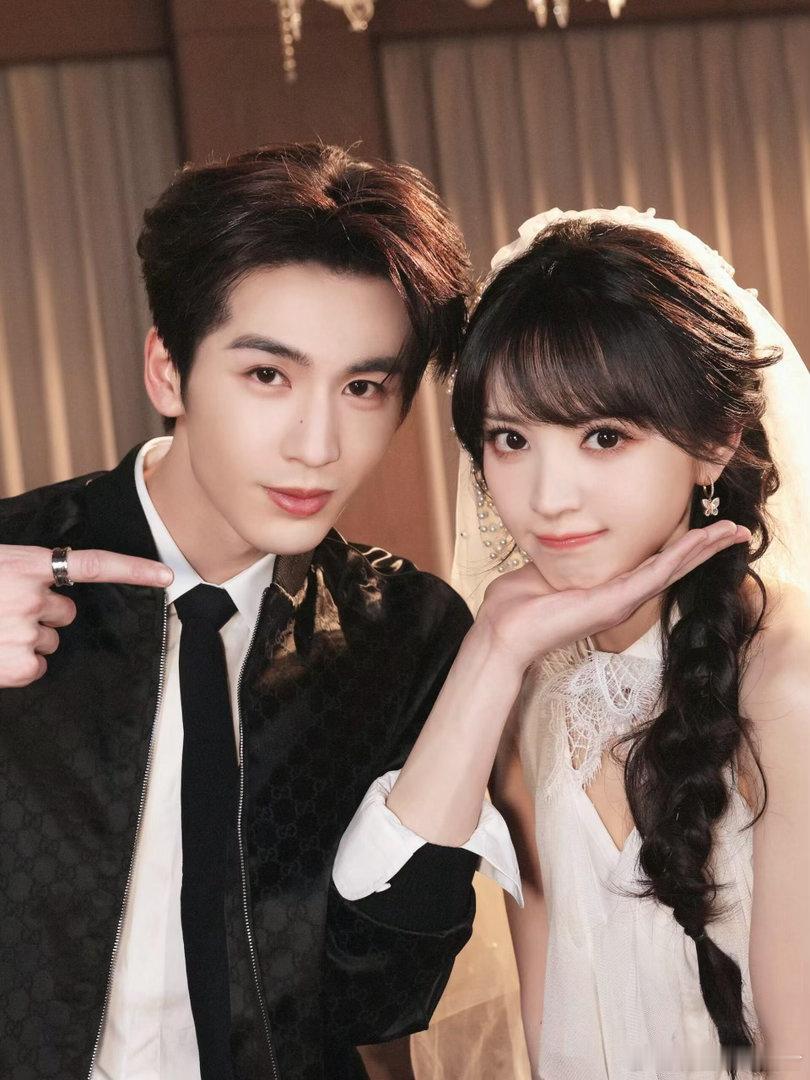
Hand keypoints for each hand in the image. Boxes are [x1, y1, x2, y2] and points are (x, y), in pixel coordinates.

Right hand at [0, 546, 172, 687]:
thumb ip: (28, 573)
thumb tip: (50, 589)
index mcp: (27, 565)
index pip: (94, 564)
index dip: (133, 570)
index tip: (166, 576)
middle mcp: (33, 597)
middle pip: (67, 613)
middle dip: (44, 616)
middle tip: (5, 612)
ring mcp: (27, 632)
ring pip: (50, 641)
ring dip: (26, 639)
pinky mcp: (20, 664)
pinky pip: (37, 667)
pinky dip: (18, 665)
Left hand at [474, 519, 750, 672]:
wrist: (502, 631)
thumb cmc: (516, 606)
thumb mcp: (545, 572)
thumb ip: (563, 559)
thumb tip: (561, 540)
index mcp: (608, 589)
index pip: (654, 565)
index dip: (682, 548)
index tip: (705, 530)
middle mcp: (621, 597)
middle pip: (674, 568)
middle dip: (706, 547)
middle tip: (738, 530)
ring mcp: (621, 601)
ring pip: (673, 570)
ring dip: (704, 549)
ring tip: (734, 532)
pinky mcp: (615, 602)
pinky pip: (656, 574)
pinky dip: (682, 556)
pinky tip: (703, 542)